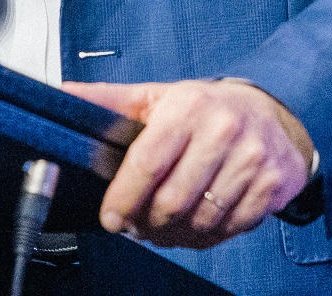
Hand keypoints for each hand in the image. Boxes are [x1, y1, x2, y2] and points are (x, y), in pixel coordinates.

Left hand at [61, 78, 314, 248]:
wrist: (270, 112)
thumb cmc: (203, 107)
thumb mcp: (155, 97)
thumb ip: (108, 101)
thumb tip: (59, 95)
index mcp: (188, 107)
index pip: (147, 162)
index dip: (123, 198)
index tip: (110, 217)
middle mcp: (224, 130)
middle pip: (173, 201)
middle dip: (145, 223)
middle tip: (134, 225)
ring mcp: (252, 160)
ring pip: (201, 221)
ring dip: (173, 235)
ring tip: (160, 227)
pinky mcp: (272, 186)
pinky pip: (230, 229)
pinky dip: (205, 237)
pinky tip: (192, 225)